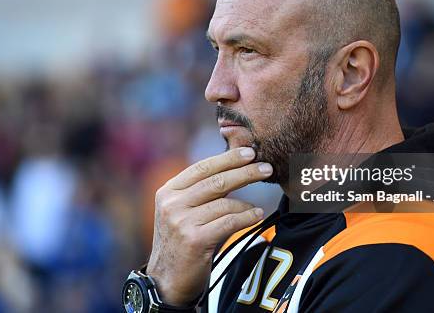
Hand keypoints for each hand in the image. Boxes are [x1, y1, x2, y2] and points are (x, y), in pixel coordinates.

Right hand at [145, 147, 272, 305]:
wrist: (167, 281)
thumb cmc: (181, 242)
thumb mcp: (180, 211)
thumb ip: (199, 191)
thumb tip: (234, 167)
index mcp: (168, 191)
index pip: (202, 168)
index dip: (227, 158)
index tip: (250, 152)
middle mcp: (171, 204)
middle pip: (216, 181)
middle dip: (245, 172)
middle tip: (266, 168)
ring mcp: (181, 221)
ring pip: (225, 202)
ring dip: (247, 203)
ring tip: (259, 206)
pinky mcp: (194, 240)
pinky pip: (229, 222)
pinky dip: (247, 217)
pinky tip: (257, 215)